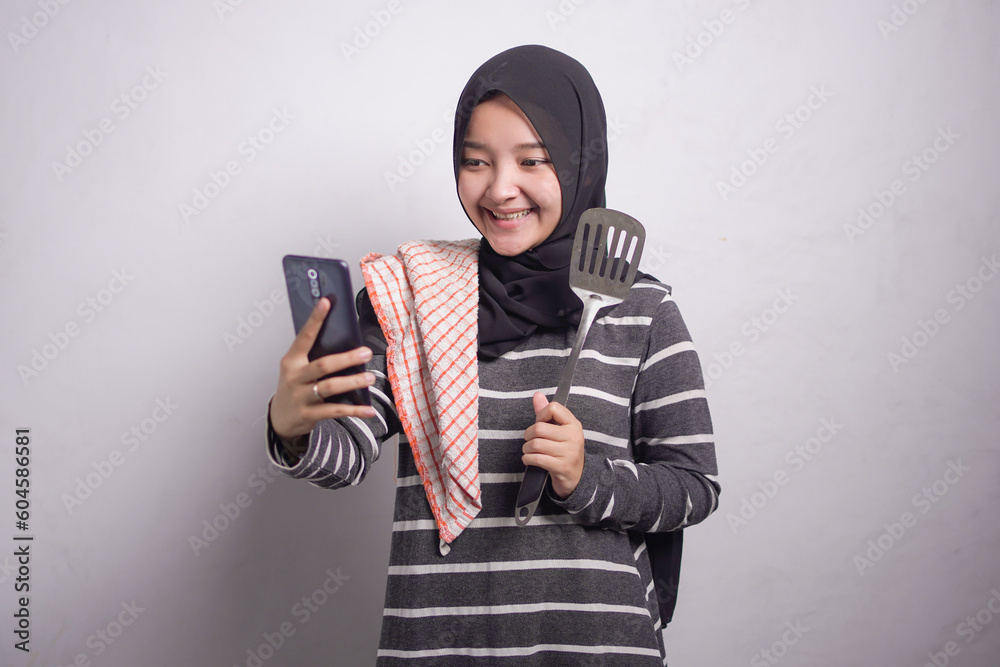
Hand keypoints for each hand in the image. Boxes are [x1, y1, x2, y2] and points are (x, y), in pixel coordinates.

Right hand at [269, 297, 376, 439]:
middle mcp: (295, 377)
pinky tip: (368, 409)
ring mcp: (301, 396)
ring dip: (353, 382)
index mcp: (292, 360)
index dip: (315, 319)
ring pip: (330, 387)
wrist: (280, 418)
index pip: (304, 336)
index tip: (326, 302)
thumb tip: (344, 340)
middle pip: (323, 365)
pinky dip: (354, 411)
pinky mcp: (308, 414)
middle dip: (347, 358)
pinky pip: (335, 411)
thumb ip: (314, 355)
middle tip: (365, 353)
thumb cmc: (294, 387)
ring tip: (369, 378)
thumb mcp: (297, 368)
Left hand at [522, 392, 584, 498]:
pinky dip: (527, 459)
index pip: (553, 408)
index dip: (540, 414)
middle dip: (528, 434)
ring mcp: (568, 452)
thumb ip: (547, 412)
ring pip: (535, 444)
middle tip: (529, 439)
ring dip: (526, 448)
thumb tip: (537, 395)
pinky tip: (529, 459)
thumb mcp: (559, 429)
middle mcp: (573, 437)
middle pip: (539, 428)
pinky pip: (537, 459)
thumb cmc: (564, 449)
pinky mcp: (561, 467)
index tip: (539, 422)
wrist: (576, 476)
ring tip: (529, 450)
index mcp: (573, 424)